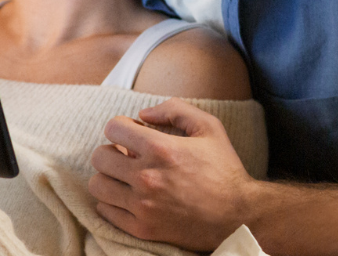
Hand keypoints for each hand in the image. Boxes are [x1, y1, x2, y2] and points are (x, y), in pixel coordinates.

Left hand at [88, 99, 256, 250]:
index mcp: (160, 149)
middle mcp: (146, 177)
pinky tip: (129, 198)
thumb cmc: (224, 169)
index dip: (121, 127)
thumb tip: (143, 113)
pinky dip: (112, 202)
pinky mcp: (143, 229)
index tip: (132, 134)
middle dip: (112, 151)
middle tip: (127, 156)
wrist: (239, 216)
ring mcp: (142, 206)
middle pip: (100, 157)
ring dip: (109, 178)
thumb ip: (175, 109)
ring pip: (98, 185)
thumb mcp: (209, 127)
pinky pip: (106, 212)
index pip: (112, 128)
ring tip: (126, 178)